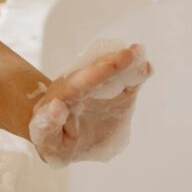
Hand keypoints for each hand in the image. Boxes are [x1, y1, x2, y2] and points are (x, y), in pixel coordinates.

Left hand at [29, 42, 151, 165]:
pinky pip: (127, 83)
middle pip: (97, 71)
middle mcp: (82, 86)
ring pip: (113, 73)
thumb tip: (56, 106)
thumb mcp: (45, 138)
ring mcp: (100, 89)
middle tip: (130, 54)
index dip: (94, 75)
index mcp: (63, 96)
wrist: (65, 136)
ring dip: (126, 63)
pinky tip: (146, 68)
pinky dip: (137, 75)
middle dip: (113, 62)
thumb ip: (47, 124)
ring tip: (140, 53)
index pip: (78, 83)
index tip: (108, 66)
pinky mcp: (116, 95)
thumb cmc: (53, 139)